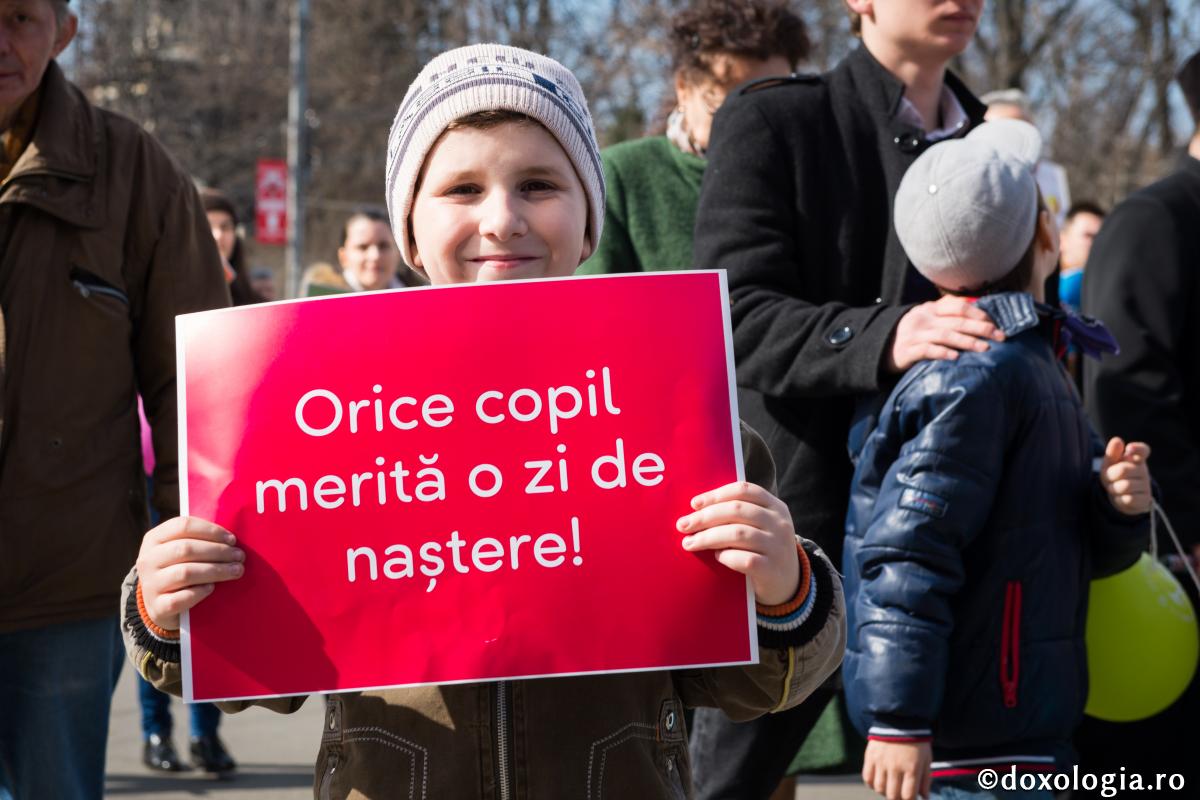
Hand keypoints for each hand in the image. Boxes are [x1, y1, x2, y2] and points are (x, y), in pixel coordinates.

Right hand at [136, 516, 244, 629]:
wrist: (161, 605)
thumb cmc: (180, 569)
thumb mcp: (181, 552)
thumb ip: (200, 540)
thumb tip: (231, 539)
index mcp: (154, 538)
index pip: (183, 526)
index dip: (211, 531)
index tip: (232, 539)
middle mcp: (147, 560)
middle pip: (186, 549)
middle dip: (218, 551)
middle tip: (239, 556)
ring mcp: (150, 584)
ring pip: (185, 573)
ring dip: (216, 571)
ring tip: (236, 571)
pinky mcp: (157, 607)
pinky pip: (181, 598)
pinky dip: (199, 592)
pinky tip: (212, 588)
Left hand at [677, 482, 798, 605]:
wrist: (788, 584)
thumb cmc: (763, 549)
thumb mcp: (761, 526)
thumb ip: (739, 515)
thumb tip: (696, 509)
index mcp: (776, 506)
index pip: (744, 490)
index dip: (716, 494)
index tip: (694, 504)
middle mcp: (780, 523)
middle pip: (736, 510)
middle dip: (705, 517)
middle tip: (683, 525)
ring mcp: (778, 547)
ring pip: (737, 534)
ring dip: (708, 537)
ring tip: (690, 543)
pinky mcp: (772, 570)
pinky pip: (744, 559)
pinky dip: (725, 556)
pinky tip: (717, 557)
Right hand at [863, 739, 931, 799]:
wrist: (900, 720)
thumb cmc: (916, 742)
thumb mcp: (926, 760)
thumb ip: (926, 780)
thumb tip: (924, 797)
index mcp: (912, 768)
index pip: (908, 796)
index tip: (910, 798)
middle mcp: (895, 766)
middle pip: (892, 795)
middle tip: (900, 796)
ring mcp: (881, 761)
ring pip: (879, 788)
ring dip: (885, 792)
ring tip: (889, 789)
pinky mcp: (870, 756)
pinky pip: (867, 777)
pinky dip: (871, 784)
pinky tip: (878, 782)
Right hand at [887, 295, 1003, 372]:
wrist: (879, 348)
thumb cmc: (911, 336)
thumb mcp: (926, 320)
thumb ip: (946, 318)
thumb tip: (979, 319)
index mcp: (929, 309)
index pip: (957, 306)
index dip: (978, 313)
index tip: (995, 322)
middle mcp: (923, 319)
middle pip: (956, 321)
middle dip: (981, 328)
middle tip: (1000, 336)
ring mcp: (914, 334)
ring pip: (945, 335)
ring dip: (967, 342)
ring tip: (985, 348)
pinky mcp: (907, 351)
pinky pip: (927, 351)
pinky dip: (942, 353)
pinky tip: (955, 358)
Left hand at [1100, 437, 1151, 515]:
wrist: (1121, 497)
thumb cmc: (1115, 477)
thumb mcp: (1109, 465)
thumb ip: (1112, 453)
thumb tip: (1118, 440)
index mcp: (1135, 459)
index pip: (1143, 450)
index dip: (1137, 448)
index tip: (1129, 449)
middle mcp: (1143, 471)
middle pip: (1123, 470)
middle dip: (1111, 476)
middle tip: (1111, 479)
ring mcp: (1146, 485)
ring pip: (1125, 486)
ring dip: (1114, 489)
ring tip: (1116, 488)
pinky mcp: (1146, 499)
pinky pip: (1128, 499)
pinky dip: (1119, 499)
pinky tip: (1121, 498)